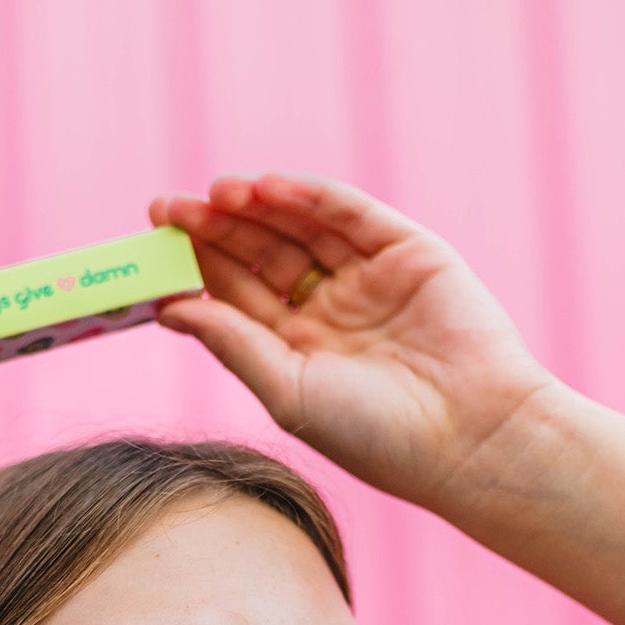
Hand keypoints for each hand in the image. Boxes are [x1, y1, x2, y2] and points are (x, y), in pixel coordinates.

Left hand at [148, 174, 557, 512]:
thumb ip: (232, 344)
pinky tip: (267, 189)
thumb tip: (171, 309)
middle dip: (215, 229)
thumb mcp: (288, 392)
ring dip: (254, 207)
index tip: (153, 246)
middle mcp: (331, 310)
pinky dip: (309, 196)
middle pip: (260, 255)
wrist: (471, 436)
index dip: (196, 268)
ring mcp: (369, 278)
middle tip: (167, 208)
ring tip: (212, 193)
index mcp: (299, 351)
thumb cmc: (378, 435)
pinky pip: (350, 213)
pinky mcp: (408, 252)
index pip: (236, 296)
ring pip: (299, 228)